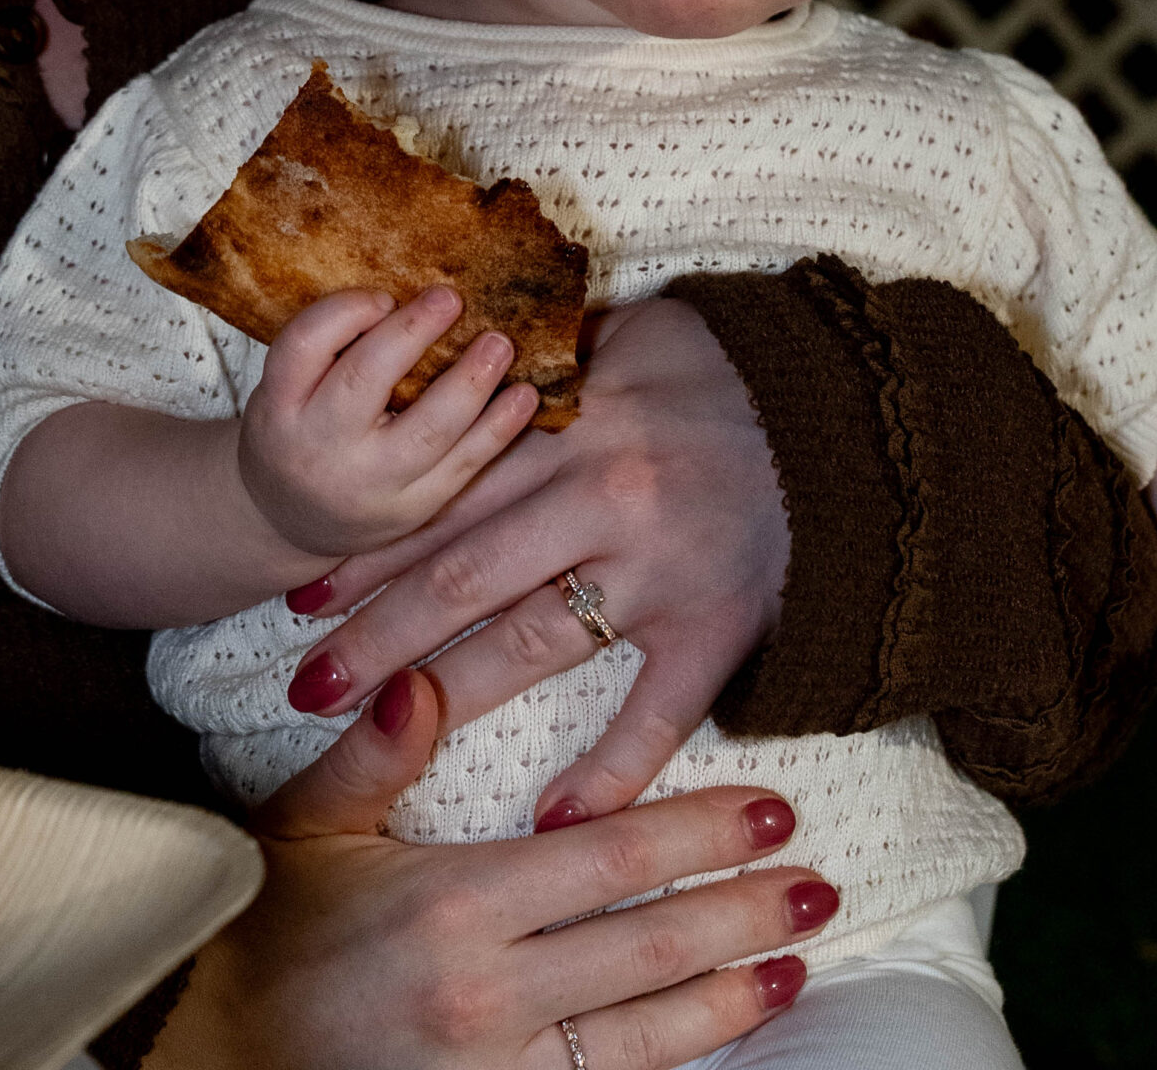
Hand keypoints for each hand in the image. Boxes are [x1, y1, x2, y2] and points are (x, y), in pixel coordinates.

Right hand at [147, 668, 833, 1067]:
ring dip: (731, 994)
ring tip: (795, 958)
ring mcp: (497, 1069)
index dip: (696, 831)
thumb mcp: (306, 824)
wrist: (211, 1049)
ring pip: (646, 1032)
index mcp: (453, 904)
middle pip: (648, 946)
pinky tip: (721, 1029)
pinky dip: (673, 1057)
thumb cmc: (265, 925)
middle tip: (814, 876)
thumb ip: (371, 752)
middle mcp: (489, 994)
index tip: (767, 805)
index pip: (607, 860)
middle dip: (740, 908)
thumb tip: (418, 677)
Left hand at [279, 296, 789, 815]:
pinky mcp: (720, 625)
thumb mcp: (635, 334)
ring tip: (360, 726)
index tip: (301, 586)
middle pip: (461, 573)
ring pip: (530, 639)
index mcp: (572, 427)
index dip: (368, 545)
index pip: (443, 493)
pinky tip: (547, 822)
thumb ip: (554, 353)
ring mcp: (660, 570)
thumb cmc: (734, 369)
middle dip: (373, 630)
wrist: (856, 414)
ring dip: (441, 689)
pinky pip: (657, 711)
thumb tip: (479, 344)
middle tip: (300, 678)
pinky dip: (607, 773)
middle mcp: (602, 497)